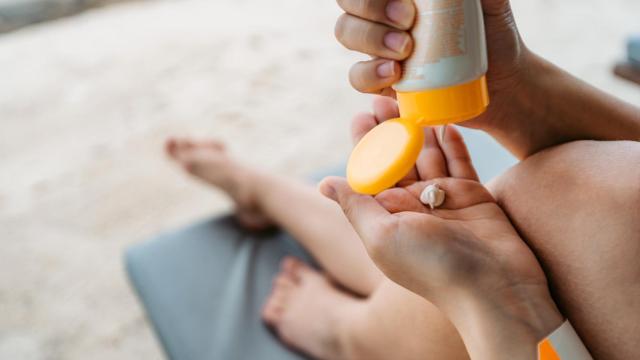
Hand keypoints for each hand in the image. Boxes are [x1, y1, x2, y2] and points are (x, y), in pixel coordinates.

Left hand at [320, 97, 562, 357]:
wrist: (496, 288)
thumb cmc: (433, 267)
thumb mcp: (382, 236)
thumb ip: (356, 205)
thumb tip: (324, 183)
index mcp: (386, 217)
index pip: (370, 173)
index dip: (365, 144)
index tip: (361, 114)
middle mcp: (412, 207)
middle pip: (397, 159)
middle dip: (390, 129)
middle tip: (385, 97)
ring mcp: (444, 200)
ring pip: (427, 156)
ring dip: (419, 129)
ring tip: (412, 99)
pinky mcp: (473, 196)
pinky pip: (459, 163)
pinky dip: (451, 143)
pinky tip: (445, 121)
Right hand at [335, 0, 530, 128]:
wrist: (502, 84)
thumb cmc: (494, 37)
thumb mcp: (494, 5)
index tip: (408, 0)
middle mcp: (384, 15)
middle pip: (348, 1)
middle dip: (371, 7)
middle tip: (408, 21)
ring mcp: (378, 48)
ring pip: (346, 32)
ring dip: (370, 38)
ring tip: (405, 51)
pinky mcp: (381, 81)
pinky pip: (357, 76)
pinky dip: (369, 73)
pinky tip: (393, 74)